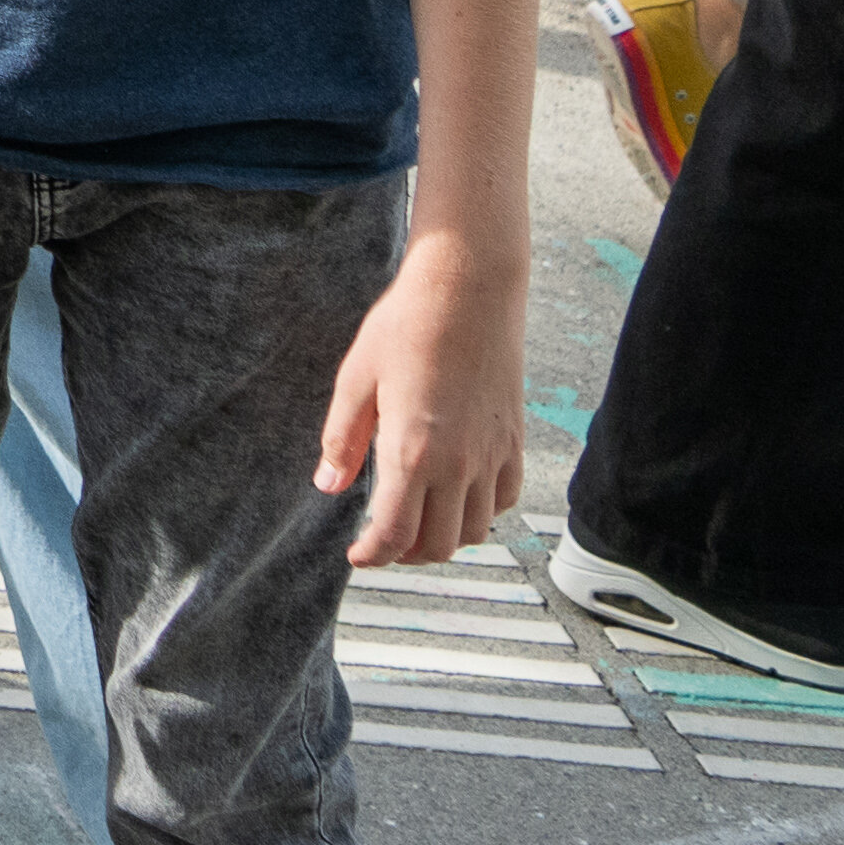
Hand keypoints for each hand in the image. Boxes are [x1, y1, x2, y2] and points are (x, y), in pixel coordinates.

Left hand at [318, 229, 528, 570]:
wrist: (470, 288)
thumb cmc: (407, 325)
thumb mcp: (356, 379)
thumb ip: (342, 439)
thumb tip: (329, 485)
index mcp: (413, 453)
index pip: (396, 535)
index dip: (374, 556)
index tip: (358, 557)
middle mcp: (460, 464)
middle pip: (439, 545)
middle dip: (407, 554)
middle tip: (383, 541)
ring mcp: (493, 454)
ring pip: (476, 530)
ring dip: (446, 538)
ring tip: (418, 522)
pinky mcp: (514, 440)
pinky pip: (505, 500)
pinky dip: (482, 512)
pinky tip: (458, 495)